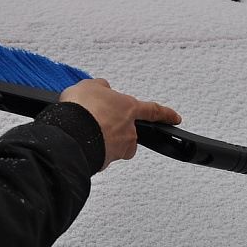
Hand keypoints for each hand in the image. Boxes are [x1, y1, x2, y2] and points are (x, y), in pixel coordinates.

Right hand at [59, 79, 181, 169]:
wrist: (71, 134)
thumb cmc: (82, 110)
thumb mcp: (89, 86)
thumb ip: (100, 87)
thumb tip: (103, 88)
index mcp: (129, 108)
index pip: (153, 111)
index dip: (166, 114)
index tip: (175, 118)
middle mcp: (129, 130)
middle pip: (129, 131)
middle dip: (115, 126)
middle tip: (97, 121)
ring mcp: (120, 147)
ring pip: (116, 144)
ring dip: (103, 138)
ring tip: (86, 131)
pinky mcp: (108, 161)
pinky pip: (103, 154)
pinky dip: (94, 149)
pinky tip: (83, 141)